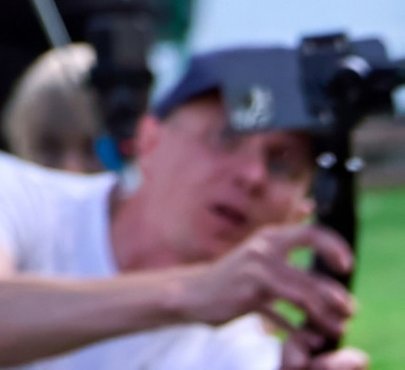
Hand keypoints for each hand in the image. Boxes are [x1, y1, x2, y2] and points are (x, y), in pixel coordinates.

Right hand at [176, 220, 351, 340]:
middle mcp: (263, 251)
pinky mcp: (247, 297)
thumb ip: (285, 231)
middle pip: (310, 276)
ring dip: (324, 317)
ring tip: (339, 329)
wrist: (195, 291)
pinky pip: (281, 318)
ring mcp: (254, 273)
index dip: (334, 248)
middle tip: (350, 310)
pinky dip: (299, 332)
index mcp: (270, 236)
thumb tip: (310, 204)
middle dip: (335, 296)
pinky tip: (312, 341)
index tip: (347, 266)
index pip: (311, 233)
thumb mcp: (259, 247)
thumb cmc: (235, 273)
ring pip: (301, 299)